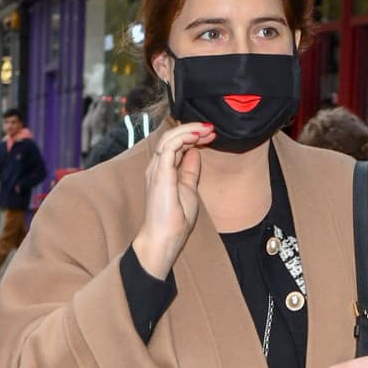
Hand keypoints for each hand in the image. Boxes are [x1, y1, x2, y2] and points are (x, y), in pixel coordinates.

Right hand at [132, 121, 215, 278]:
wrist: (164, 238)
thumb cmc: (174, 220)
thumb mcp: (189, 190)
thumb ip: (190, 171)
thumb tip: (195, 153)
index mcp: (164, 169)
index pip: (176, 144)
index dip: (193, 135)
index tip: (211, 135)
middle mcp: (157, 166)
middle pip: (172, 137)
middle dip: (193, 129)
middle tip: (211, 128)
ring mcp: (157, 169)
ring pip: (169, 138)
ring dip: (189, 130)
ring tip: (206, 130)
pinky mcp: (160, 174)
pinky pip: (169, 147)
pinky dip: (183, 138)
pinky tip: (197, 138)